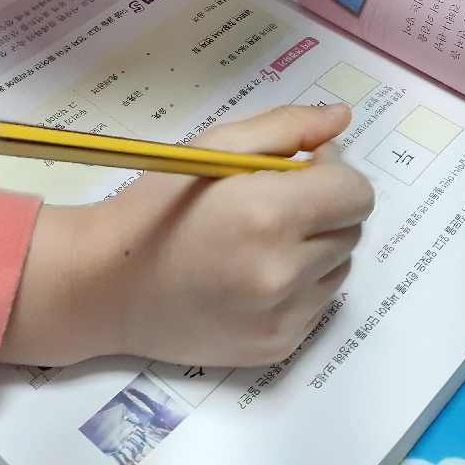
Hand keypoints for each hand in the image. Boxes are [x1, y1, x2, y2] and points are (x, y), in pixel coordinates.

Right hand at [0, 102, 373, 368]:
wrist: (108, 286)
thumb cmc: (157, 206)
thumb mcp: (214, 147)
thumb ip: (285, 127)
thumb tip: (341, 117)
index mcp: (270, 214)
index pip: (355, 192)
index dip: (333, 171)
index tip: (300, 167)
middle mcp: (285, 271)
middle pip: (352, 229)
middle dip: (324, 207)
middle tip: (272, 200)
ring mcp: (284, 316)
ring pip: (340, 266)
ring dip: (316, 246)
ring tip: (259, 239)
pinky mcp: (279, 347)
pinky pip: (319, 304)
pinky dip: (300, 284)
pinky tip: (252, 272)